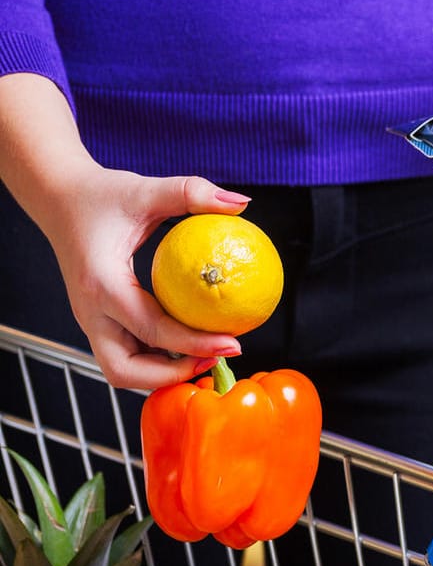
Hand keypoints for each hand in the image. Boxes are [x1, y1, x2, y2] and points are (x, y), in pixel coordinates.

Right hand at [40, 167, 250, 388]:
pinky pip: (127, 350)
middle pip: (124, 369)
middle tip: (216, 359)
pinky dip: (157, 356)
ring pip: (122, 368)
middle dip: (171, 376)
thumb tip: (241, 202)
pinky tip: (192, 341)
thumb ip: (191, 192)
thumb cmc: (101, 196)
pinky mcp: (97, 320)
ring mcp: (90, 319)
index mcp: (101, 284)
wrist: (58, 199)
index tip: (233, 344)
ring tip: (208, 355)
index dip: (194, 344)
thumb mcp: (146, 189)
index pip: (151, 329)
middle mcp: (90, 311)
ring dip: (163, 372)